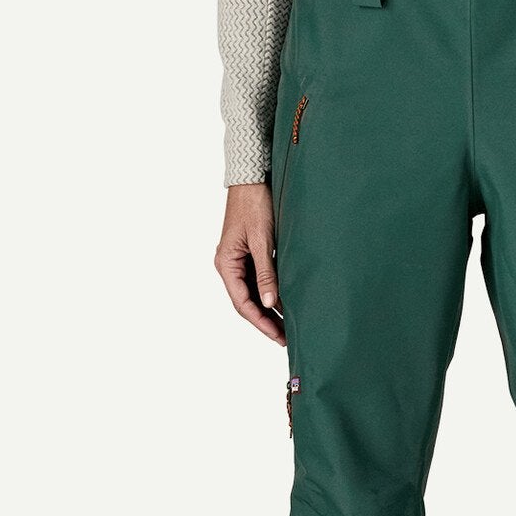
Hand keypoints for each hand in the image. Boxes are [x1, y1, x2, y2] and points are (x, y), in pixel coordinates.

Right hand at [215, 182, 285, 344]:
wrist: (252, 178)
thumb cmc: (255, 205)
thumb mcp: (262, 241)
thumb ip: (266, 273)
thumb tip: (270, 304)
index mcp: (226, 264)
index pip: (242, 303)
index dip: (261, 322)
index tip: (278, 337)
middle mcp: (229, 265)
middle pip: (247, 301)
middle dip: (266, 320)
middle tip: (287, 338)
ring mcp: (239, 259)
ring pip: (253, 292)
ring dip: (269, 308)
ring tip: (289, 325)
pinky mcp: (249, 252)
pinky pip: (258, 279)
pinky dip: (271, 291)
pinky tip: (286, 301)